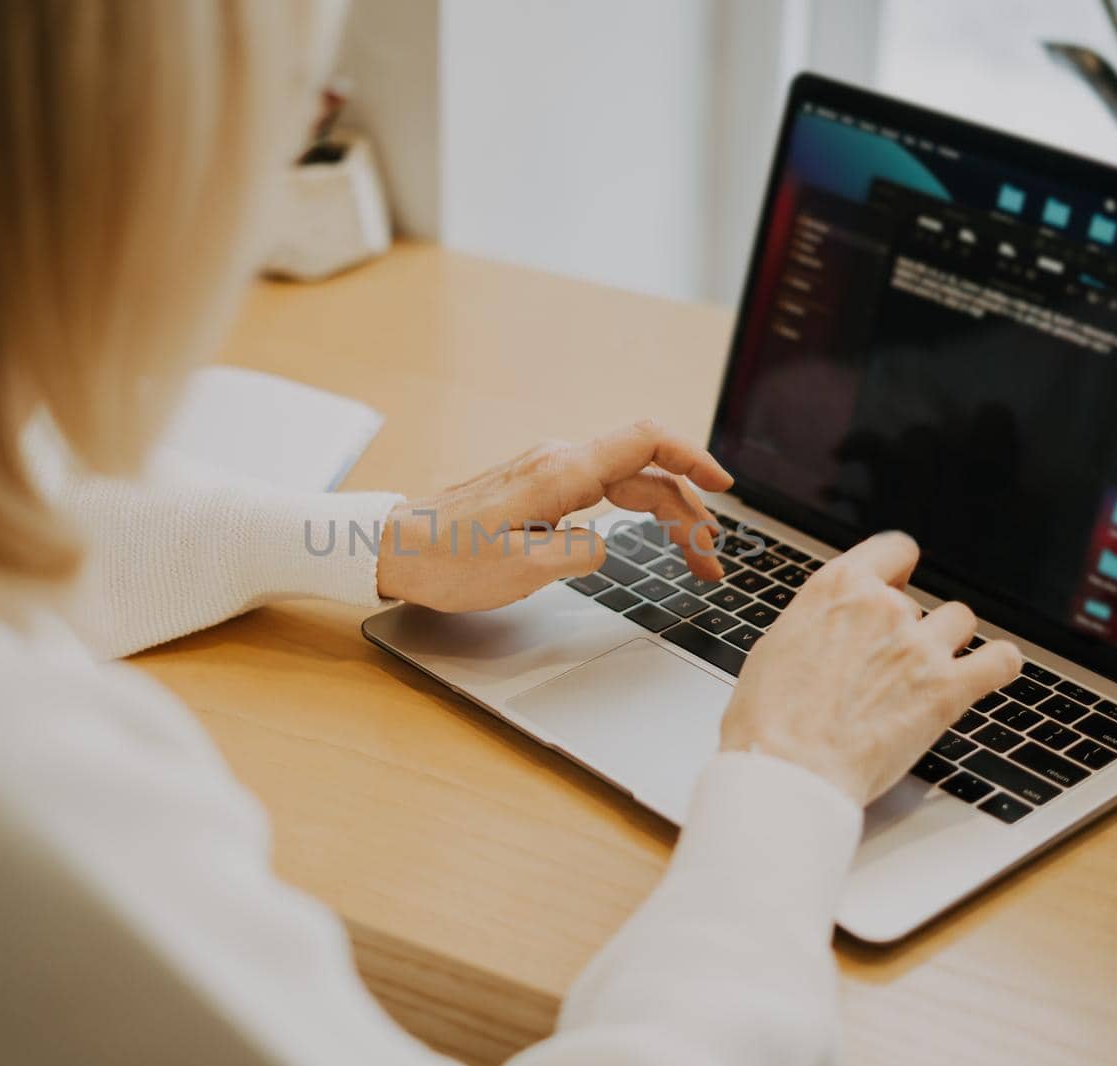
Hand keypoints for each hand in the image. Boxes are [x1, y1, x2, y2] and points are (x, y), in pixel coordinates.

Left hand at [377, 419, 733, 610]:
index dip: (692, 458)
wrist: (392, 550)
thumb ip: (578, 554)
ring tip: (690, 556)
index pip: (644, 442)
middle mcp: (558, 462)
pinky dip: (635, 509)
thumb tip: (606, 545)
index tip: (724, 487)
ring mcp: (547, 471)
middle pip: (644, 470)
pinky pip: (602, 487)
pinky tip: (647, 533)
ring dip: (666, 513)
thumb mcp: (521, 571)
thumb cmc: (446, 562)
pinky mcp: (538, 487)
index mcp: (560, 474)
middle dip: (688, 511)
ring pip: (625, 480)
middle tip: (709, 563)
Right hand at [719, 531, 1021, 805]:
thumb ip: (819, 620)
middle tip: (885, 664)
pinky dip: (999, 665)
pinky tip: (989, 672)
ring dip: (947, 643)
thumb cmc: (770, 717)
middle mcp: (884, 606)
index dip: (898, 570)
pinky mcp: (948, 690)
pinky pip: (1001, 661)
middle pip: (919, 599)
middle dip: (907, 627)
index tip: (896, 586)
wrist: (789, 767)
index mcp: (838, 587)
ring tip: (927, 672)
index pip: (895, 549)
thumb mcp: (778, 643)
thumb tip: (833, 623)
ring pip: (960, 621)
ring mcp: (920, 646)